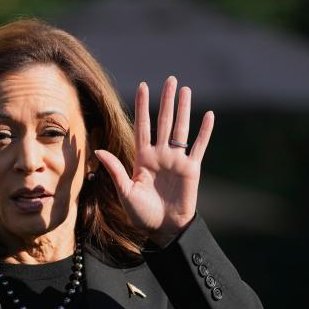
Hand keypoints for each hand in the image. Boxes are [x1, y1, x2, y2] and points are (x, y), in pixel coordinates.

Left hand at [94, 76, 214, 245]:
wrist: (163, 229)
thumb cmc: (142, 214)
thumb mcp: (126, 192)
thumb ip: (115, 170)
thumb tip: (99, 150)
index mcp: (143, 158)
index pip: (143, 126)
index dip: (143, 106)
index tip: (143, 86)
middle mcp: (160, 155)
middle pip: (163, 121)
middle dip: (166, 100)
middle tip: (170, 79)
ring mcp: (177, 160)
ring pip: (180, 129)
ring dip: (183, 109)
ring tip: (185, 89)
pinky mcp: (191, 169)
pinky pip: (199, 147)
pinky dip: (205, 132)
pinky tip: (209, 115)